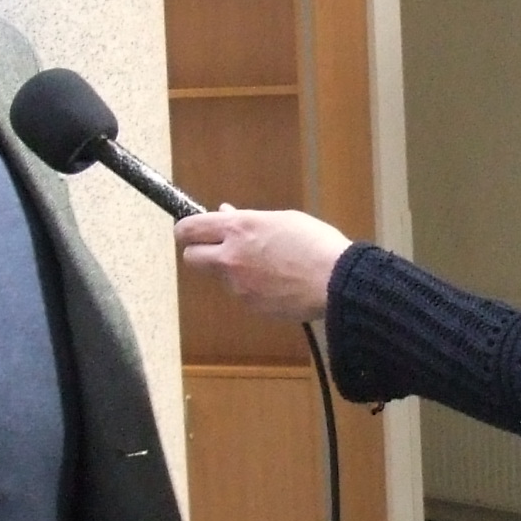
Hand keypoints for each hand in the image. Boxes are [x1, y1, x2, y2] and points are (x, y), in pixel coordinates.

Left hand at [175, 206, 350, 324]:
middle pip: (191, 258)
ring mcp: (238, 285)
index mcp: (239, 229)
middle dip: (199, 252)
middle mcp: (231, 257)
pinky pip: (241, 293)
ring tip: (266, 265)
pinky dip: (251, 287)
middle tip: (217, 249)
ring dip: (232, 271)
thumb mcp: (282, 220)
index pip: (189, 229)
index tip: (189, 231)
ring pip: (220, 277)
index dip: (185, 230)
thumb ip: (247, 219)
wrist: (336, 282)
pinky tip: (276, 281)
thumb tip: (226, 214)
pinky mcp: (250, 306)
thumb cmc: (315, 245)